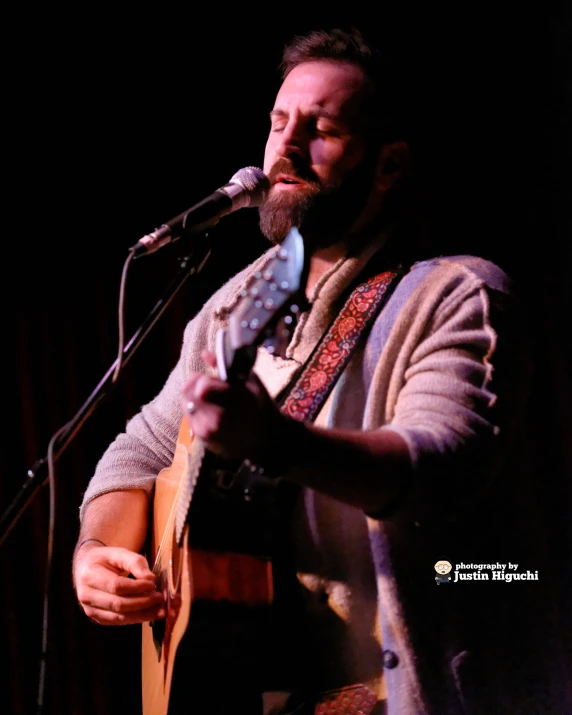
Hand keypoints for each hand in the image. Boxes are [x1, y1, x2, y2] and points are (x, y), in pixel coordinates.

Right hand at [73, 541, 164, 624]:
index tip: (152, 584)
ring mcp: (90, 609)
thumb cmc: (105, 559)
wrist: (87, 567)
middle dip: (142, 602)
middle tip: (160, 598)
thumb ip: (135, 562)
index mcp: (90, 575)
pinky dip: (135, 619)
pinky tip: (149, 614)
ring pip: (119, 617)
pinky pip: (118, 622)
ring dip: (142, 615)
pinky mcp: (97, 618)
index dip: (136, 587)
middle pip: (118, 604)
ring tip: (160, 610)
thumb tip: (150, 579)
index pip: (116, 586)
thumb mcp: (119, 553)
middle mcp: (86, 595)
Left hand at [181, 350, 287, 465]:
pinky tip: (210, 410)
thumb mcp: (252, 382)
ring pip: (186, 403)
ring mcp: (206, 431)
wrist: (266, 439)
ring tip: (211, 399)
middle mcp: (214, 419)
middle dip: (196, 385)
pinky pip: (190, 416)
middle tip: (210, 387)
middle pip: (188, 392)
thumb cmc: (262, 407)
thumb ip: (226, 367)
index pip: (201, 384)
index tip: (212, 379)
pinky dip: (197, 409)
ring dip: (195, 397)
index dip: (204, 378)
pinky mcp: (201, 438)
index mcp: (231, 402)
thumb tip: (205, 353)